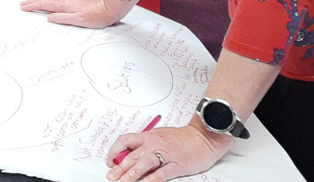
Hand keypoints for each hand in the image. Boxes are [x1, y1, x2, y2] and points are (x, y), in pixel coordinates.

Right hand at [19, 0, 122, 28]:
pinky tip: (46, 3)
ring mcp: (68, 1)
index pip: (44, 4)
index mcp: (64, 5)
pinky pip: (54, 0)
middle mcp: (64, 1)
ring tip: (31, 3)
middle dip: (32, 1)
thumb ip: (62, 18)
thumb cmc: (95, 16)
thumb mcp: (78, 20)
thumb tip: (49, 18)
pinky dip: (45, 1)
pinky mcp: (71, 2)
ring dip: (38, 0)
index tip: (24, 7)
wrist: (106, 10)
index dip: (33, 6)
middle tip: (23, 4)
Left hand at [106, 120, 230, 180]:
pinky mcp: (179, 164)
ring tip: (123, 181)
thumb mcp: (159, 136)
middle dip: (120, 167)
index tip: (110, 161)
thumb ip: (145, 144)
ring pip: (145, 163)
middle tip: (111, 176)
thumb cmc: (182, 138)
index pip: (125, 140)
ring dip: (133, 173)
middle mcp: (155, 144)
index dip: (114, 151)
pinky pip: (164, 172)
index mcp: (149, 136)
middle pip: (133, 155)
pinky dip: (155, 178)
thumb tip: (129, 154)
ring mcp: (167, 154)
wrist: (203, 136)